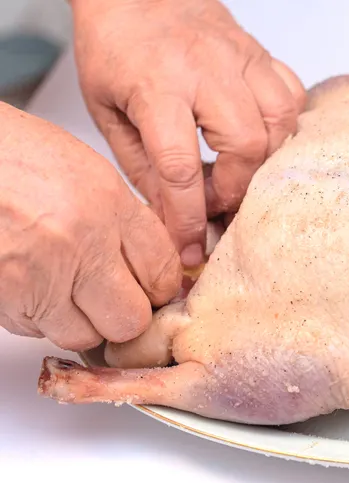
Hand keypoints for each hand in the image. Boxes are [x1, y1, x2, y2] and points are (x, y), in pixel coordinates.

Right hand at [0, 103, 181, 350]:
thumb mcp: (83, 171)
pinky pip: (36, 330)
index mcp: (107, 203)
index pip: (163, 271)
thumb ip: (122, 220)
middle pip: (131, 318)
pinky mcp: (4, 298)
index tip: (154, 289)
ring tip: (66, 290)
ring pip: (84, 335)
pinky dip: (38, 317)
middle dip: (125, 315)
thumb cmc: (8, 156)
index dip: (161, 287)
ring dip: (80, 322)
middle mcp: (80, 241)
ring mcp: (38, 274)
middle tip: (113, 299)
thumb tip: (150, 266)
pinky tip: (31, 284)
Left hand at [70, 0, 306, 266]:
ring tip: (239, 172)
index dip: (187, 216)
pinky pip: (292, 95)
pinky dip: (284, 126)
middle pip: (245, 145)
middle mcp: (205, 70)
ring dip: (264, 161)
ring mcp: (241, 58)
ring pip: (280, 121)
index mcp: (155, 84)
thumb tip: (174, 217)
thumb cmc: (116, 46)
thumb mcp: (106, 110)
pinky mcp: (260, 54)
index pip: (180, 166)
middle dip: (234, 189)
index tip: (190, 245)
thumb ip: (142, 166)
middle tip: (214, 201)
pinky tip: (262, 137)